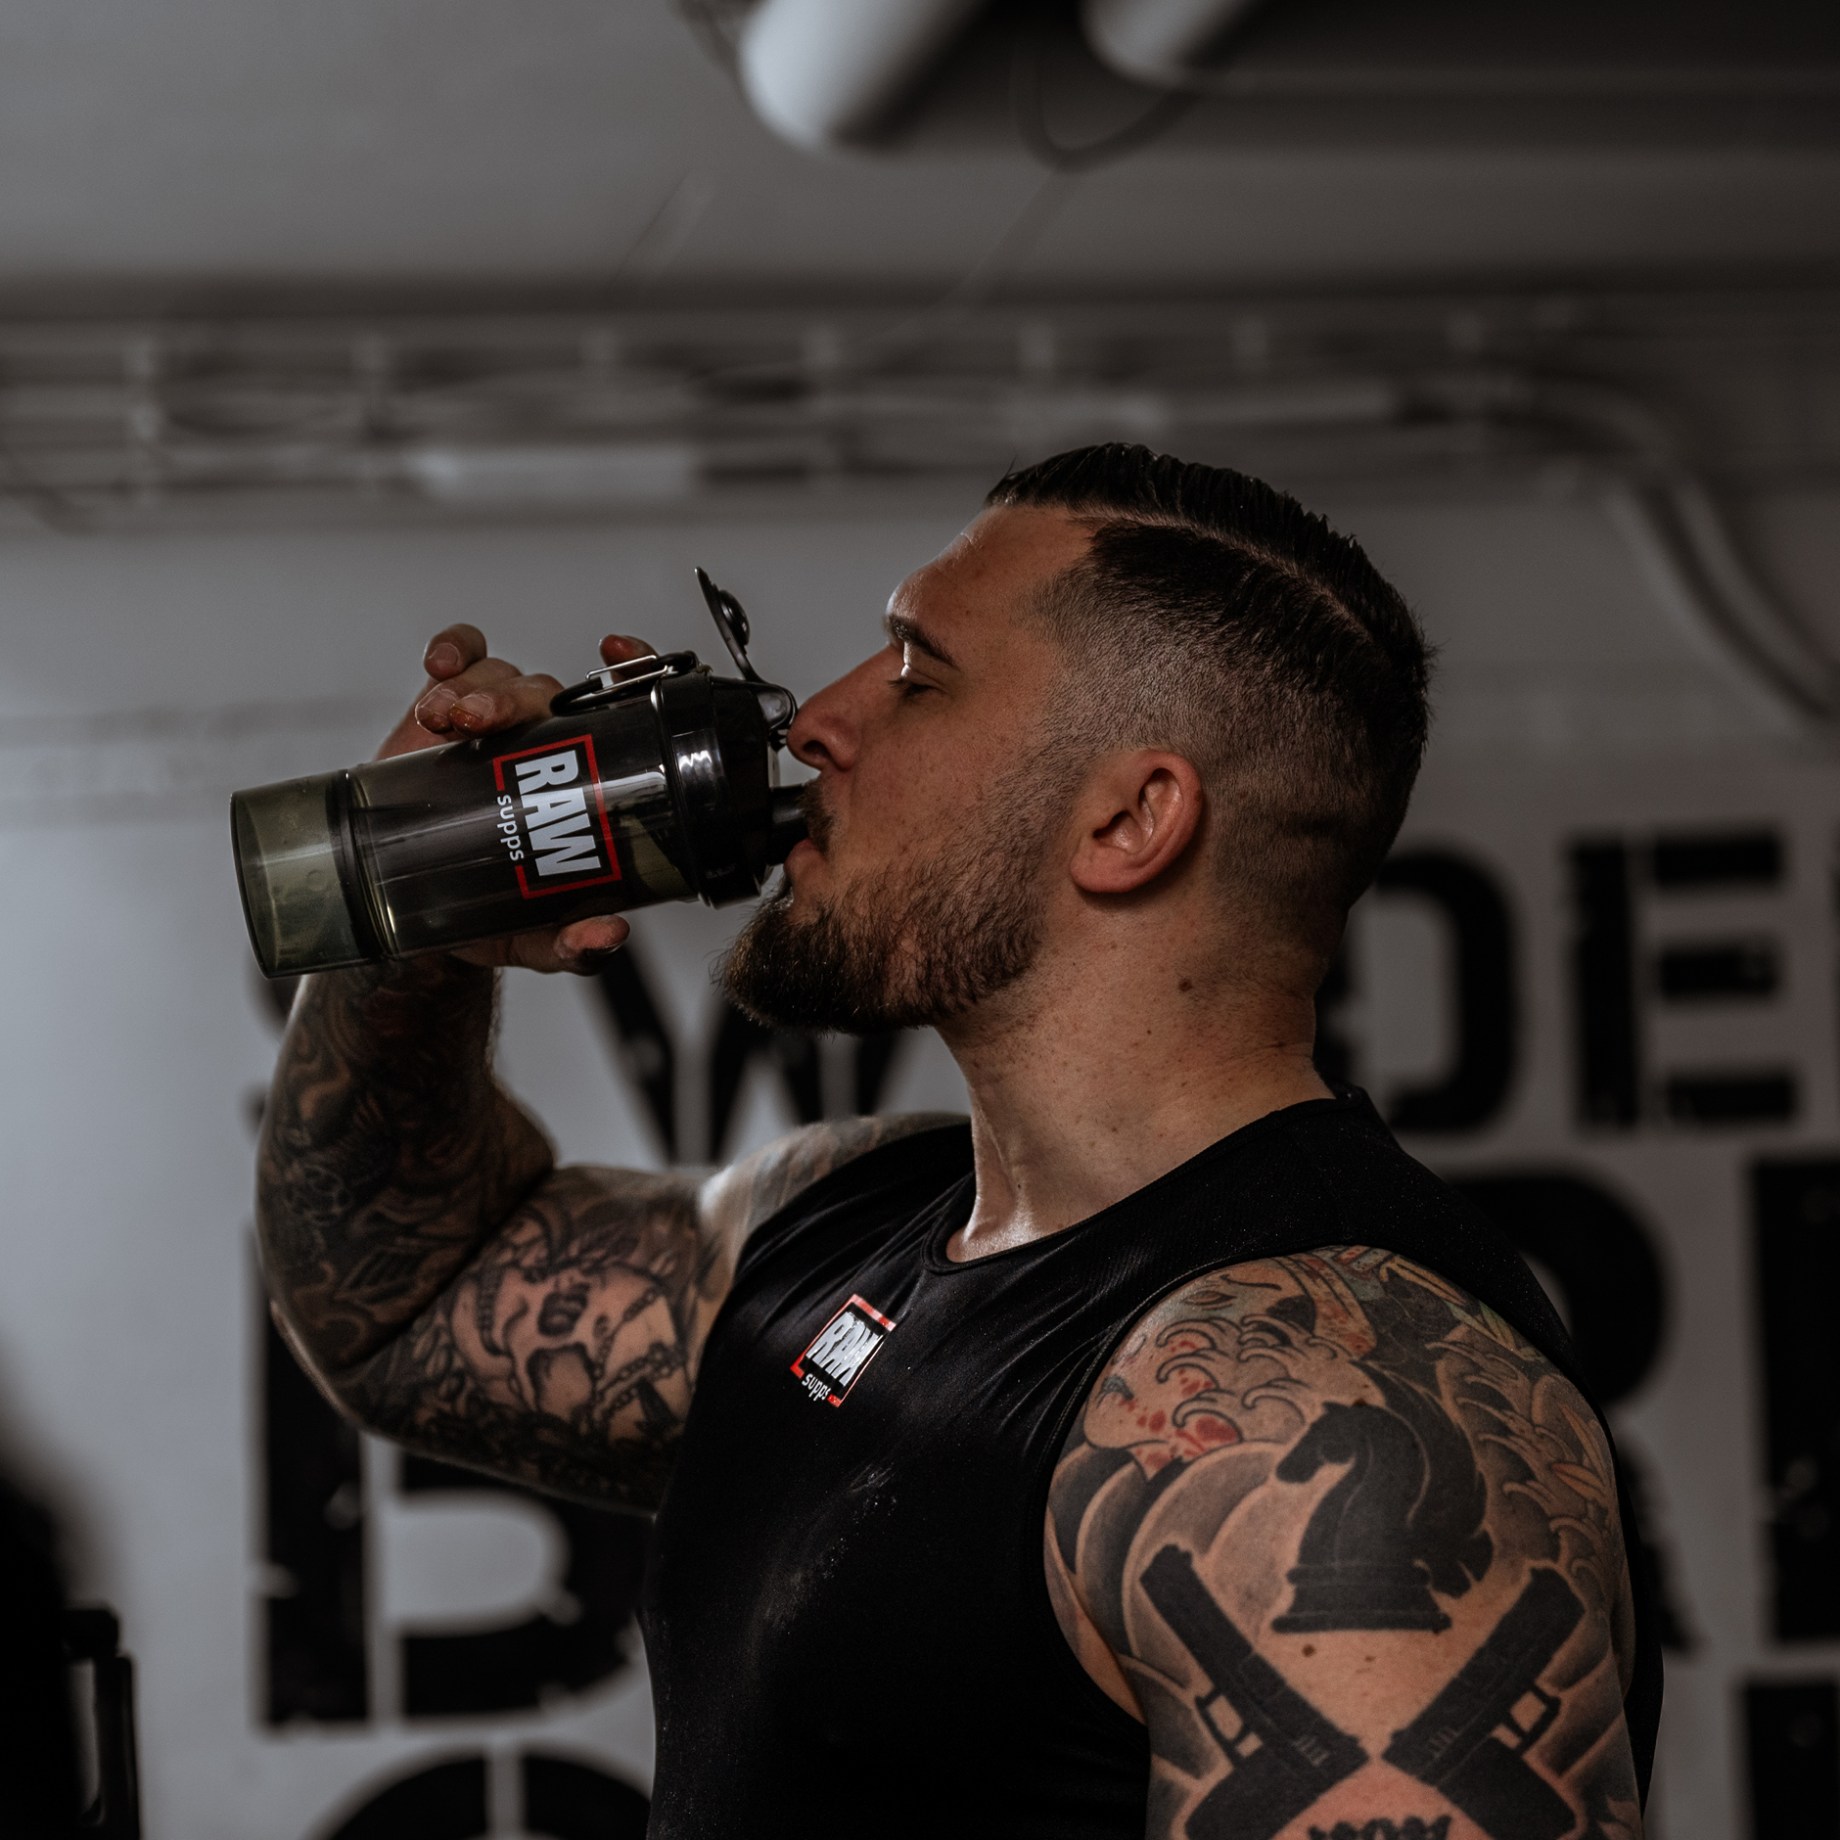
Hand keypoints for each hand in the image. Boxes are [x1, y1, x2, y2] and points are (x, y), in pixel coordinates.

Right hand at [376, 625, 658, 974]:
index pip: (620, 709)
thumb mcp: (537, 935)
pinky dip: (451, 650)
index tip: (614, 651)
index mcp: (585, 778)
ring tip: (442, 718)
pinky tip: (436, 667)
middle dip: (509, 697)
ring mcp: (496, 723)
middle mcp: (545, 740)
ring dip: (469, 685)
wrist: (424, 916)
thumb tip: (608, 934)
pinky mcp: (448, 714)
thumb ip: (573, 945)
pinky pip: (458, 662)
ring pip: (496, 675)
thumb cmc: (496, 913)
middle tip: (479, 722)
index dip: (629, 666)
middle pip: (542, 692)